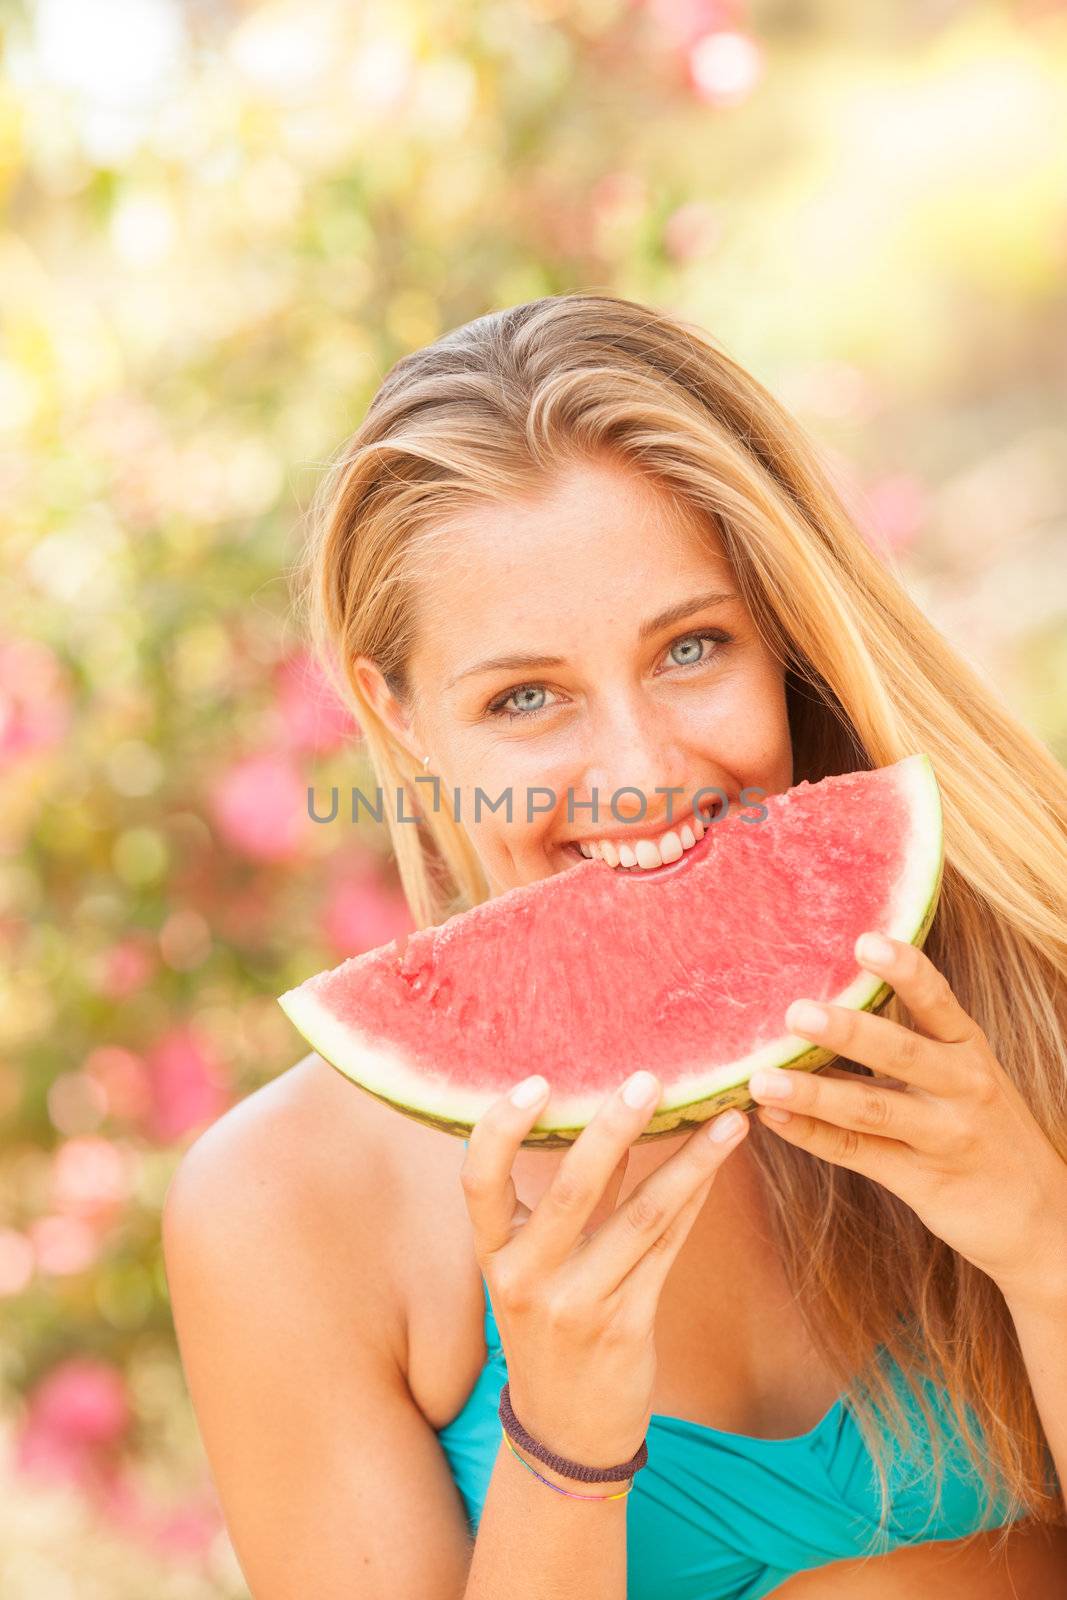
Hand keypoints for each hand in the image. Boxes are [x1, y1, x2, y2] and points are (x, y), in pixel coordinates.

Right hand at [460, 1072, 748, 1474]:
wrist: (565, 1431)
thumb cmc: (548, 1328)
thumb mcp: (532, 1269)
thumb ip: (561, 1202)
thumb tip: (602, 1111)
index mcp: (494, 1255)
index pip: (478, 1182)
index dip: (500, 1130)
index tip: (535, 1082)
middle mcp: (529, 1279)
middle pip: (572, 1190)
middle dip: (613, 1129)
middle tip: (648, 1079)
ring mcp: (579, 1306)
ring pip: (641, 1217)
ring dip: (689, 1162)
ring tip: (726, 1118)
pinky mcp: (628, 1325)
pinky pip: (669, 1249)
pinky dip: (695, 1200)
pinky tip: (718, 1164)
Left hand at [747, 931, 1066, 1308]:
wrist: (1040, 1216)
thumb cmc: (983, 1126)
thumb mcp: (961, 1074)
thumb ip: (907, 1042)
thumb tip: (826, 1003)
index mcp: (969, 1048)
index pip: (937, 1001)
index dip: (904, 970)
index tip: (866, 941)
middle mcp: (963, 1086)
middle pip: (901, 1053)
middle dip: (848, 1032)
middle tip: (797, 1012)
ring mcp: (944, 1136)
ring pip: (872, 1109)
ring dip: (812, 1094)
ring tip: (761, 1080)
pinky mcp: (922, 1181)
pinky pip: (859, 1154)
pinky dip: (812, 1136)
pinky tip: (773, 1120)